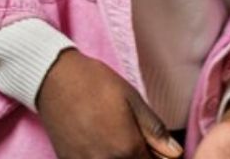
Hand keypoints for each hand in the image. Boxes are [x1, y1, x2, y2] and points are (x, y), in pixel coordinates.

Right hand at [36, 50, 182, 158]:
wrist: (54, 79)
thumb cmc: (95, 83)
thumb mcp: (132, 99)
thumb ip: (154, 130)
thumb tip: (175, 153)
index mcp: (127, 148)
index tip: (158, 149)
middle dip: (141, 158)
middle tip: (142, 144)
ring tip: (120, 143)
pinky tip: (103, 145)